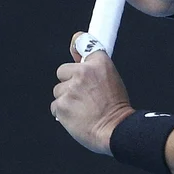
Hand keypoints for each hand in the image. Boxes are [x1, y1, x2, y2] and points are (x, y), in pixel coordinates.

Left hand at [52, 35, 134, 153]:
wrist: (116, 131)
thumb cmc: (117, 110)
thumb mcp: (113, 81)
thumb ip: (94, 69)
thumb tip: (77, 57)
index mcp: (100, 64)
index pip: (82, 42)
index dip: (77, 46)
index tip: (75, 51)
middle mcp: (84, 72)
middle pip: (63, 71)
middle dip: (69, 82)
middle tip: (84, 95)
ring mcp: (71, 89)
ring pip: (59, 90)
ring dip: (67, 99)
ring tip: (84, 109)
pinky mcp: (61, 105)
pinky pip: (56, 105)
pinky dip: (63, 112)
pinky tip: (77, 117)